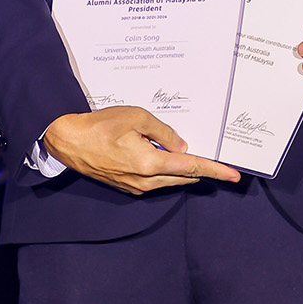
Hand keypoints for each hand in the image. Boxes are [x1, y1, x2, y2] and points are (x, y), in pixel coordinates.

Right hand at [42, 105, 240, 197]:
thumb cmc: (99, 127)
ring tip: (191, 155)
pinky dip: (166, 170)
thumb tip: (181, 146)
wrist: (68, 141)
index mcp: (150, 164)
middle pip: (184, 176)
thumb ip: (164, 132)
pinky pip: (155, 180)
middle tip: (219, 163)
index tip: (233, 175)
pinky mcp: (127, 186)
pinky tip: (166, 158)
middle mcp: (145, 181)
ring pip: (170, 179)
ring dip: (183, 169)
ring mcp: (135, 186)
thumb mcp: (136, 117)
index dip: (215, 170)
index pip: (192, 168)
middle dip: (202, 170)